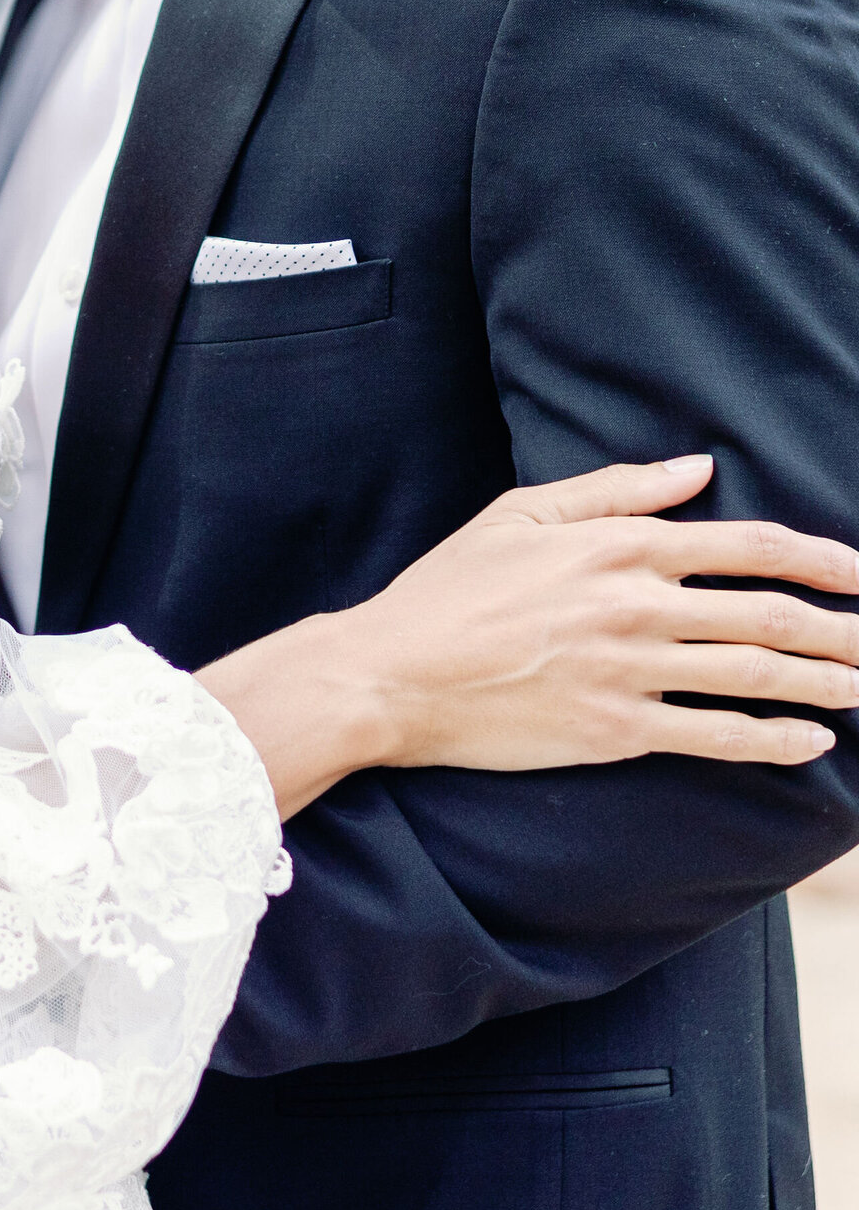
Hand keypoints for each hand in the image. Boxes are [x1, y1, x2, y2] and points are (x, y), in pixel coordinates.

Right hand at [199, 456, 858, 819]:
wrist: (395, 673)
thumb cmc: (451, 588)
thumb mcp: (523, 513)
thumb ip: (616, 489)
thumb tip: (699, 468)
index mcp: (618, 545)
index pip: (745, 546)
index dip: (817, 556)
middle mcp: (636, 604)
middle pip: (767, 614)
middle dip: (841, 627)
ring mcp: (630, 671)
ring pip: (754, 675)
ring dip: (826, 682)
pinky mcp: (617, 731)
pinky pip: (715, 737)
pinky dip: (773, 740)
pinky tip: (814, 741)